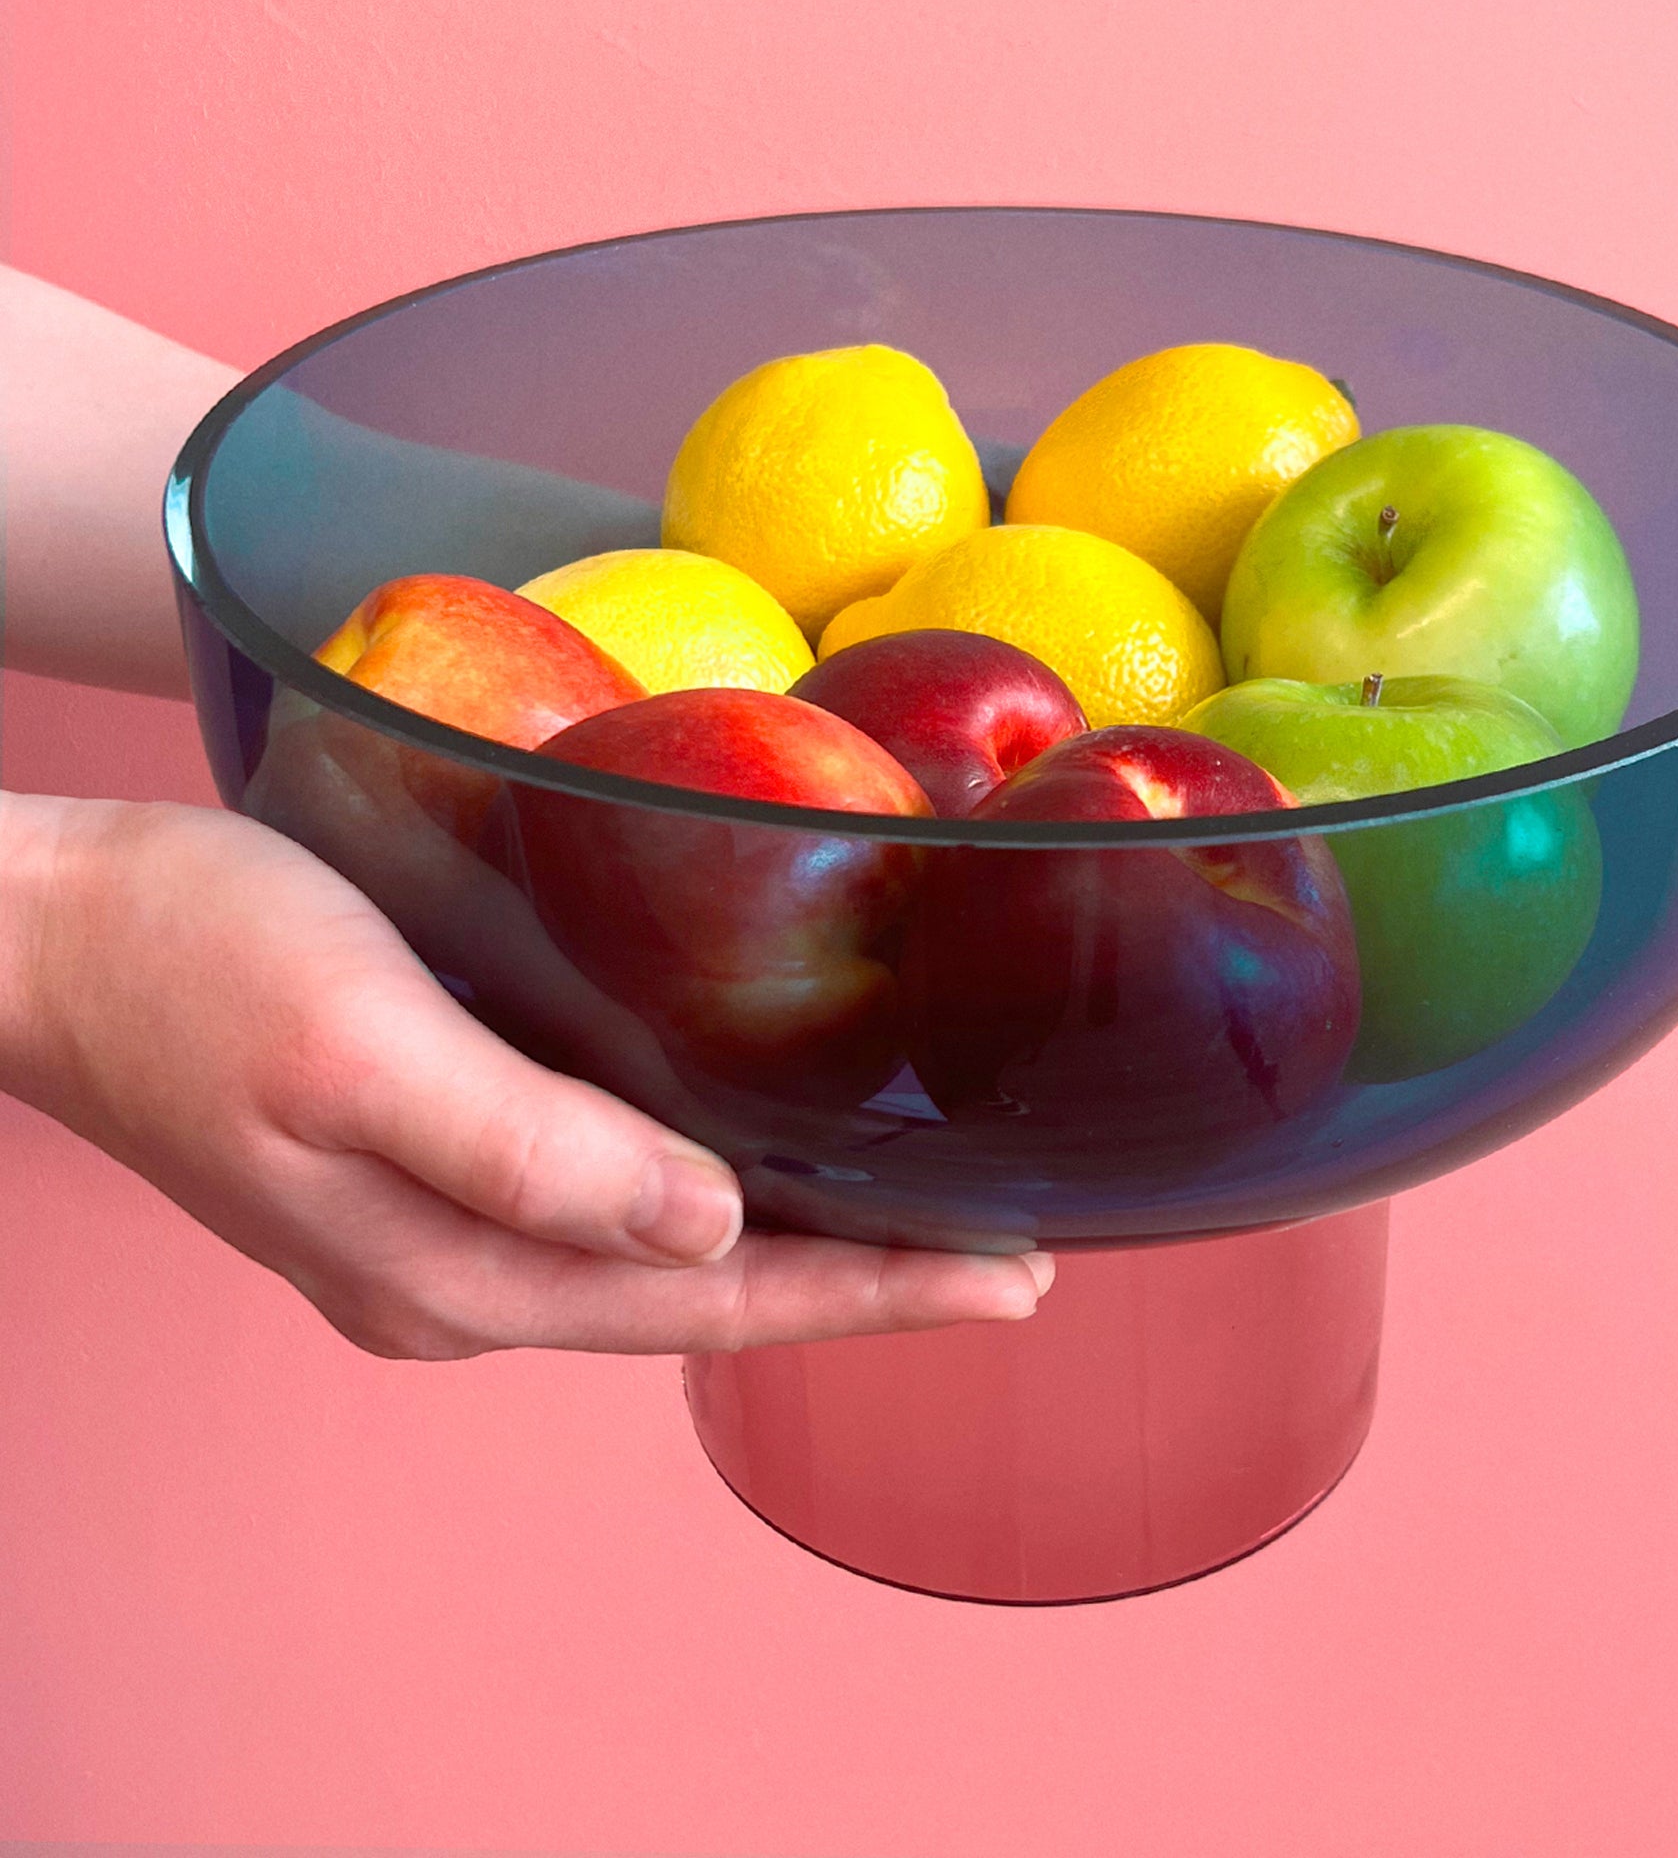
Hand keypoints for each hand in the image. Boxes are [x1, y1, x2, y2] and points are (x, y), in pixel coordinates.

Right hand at [0, 793, 1051, 1358]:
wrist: (49, 934)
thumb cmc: (193, 961)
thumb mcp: (357, 1048)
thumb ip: (527, 1148)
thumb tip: (702, 1228)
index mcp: (458, 1275)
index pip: (717, 1305)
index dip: (878, 1295)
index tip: (1019, 1282)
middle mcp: (465, 1277)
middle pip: (708, 1296)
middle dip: (866, 1280)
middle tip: (1013, 1256)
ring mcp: (445, 1228)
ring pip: (666, 1254)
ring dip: (800, 1239)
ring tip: (929, 1214)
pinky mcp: (434, 1161)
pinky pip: (611, 1195)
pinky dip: (714, 1183)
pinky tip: (771, 1145)